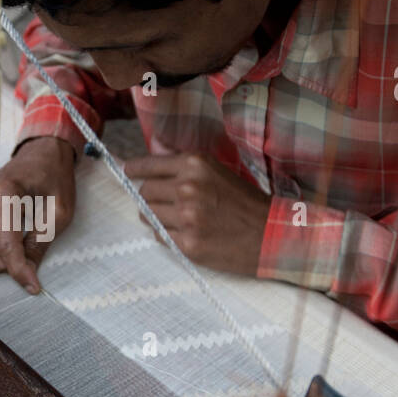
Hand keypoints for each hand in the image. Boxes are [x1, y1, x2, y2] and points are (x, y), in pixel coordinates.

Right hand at [0, 136, 77, 293]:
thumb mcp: (59, 213)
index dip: (18, 268)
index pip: (5, 240)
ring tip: (1, 251)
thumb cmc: (54, 178)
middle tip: (17, 261)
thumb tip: (27, 272)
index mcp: (7, 190)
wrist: (43, 153)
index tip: (32, 285)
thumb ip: (40, 243)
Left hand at [124, 153, 271, 276]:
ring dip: (155, 216)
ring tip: (175, 219)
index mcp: (195, 165)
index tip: (127, 171)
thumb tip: (152, 153)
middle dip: (149, 197)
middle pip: (144, 191)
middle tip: (163, 203)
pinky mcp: (187, 243)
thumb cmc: (244, 202)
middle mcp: (188, 188)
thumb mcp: (216, 171)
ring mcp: (186, 217)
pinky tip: (183, 233)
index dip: (134, 169)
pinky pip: (159, 235)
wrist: (270, 233)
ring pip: (147, 214)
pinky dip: (165, 234)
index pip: (148, 165)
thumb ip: (183, 164)